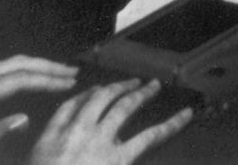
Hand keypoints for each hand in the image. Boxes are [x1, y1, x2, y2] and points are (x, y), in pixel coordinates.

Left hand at [0, 57, 79, 157]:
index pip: (17, 79)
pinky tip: (30, 77)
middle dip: (47, 66)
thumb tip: (24, 118)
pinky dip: (21, 68)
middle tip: (72, 73)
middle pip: (16, 63)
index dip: (46, 80)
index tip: (69, 84)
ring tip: (58, 72)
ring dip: (35, 64)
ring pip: (7, 62)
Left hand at [28, 80, 193, 164]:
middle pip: (125, 108)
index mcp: (114, 161)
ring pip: (99, 100)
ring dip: (116, 87)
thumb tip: (127, 150)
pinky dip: (82, 96)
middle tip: (153, 85)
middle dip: (143, 94)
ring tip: (127, 82)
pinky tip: (89, 91)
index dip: (172, 124)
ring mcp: (72, 134)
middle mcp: (97, 141)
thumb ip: (119, 163)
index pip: (152, 137)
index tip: (186, 113)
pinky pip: (69, 107)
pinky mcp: (50, 134)